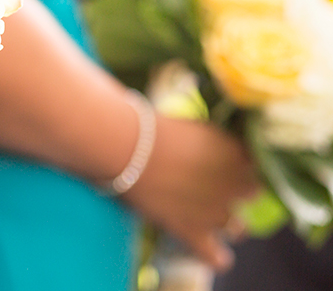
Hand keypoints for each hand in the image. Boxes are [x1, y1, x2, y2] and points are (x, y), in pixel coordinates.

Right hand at [123, 116, 258, 270]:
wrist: (129, 148)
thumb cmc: (156, 130)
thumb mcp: (197, 128)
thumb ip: (217, 144)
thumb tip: (218, 154)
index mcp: (238, 155)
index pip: (256, 165)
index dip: (240, 165)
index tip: (224, 163)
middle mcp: (235, 186)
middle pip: (251, 195)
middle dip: (236, 192)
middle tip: (211, 184)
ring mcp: (216, 212)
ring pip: (236, 227)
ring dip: (225, 222)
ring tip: (204, 213)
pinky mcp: (193, 232)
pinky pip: (215, 256)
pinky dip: (217, 256)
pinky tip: (216, 254)